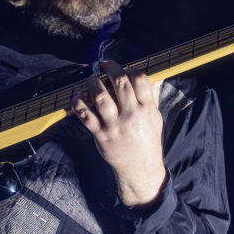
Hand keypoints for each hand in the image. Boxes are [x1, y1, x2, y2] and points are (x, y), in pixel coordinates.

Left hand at [71, 61, 165, 206]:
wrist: (140, 168)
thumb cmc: (148, 141)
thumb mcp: (155, 118)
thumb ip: (152, 97)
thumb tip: (156, 76)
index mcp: (146, 109)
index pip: (140, 79)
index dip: (131, 69)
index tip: (125, 69)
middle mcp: (131, 115)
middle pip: (120, 83)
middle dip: (110, 68)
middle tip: (104, 65)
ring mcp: (114, 125)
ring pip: (100, 96)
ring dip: (93, 82)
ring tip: (91, 79)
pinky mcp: (100, 135)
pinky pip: (85, 115)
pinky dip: (78, 102)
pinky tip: (78, 95)